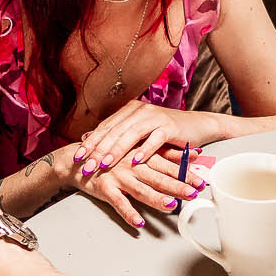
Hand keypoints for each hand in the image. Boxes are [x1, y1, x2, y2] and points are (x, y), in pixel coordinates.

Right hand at [59, 143, 206, 229]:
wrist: (79, 160)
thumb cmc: (113, 157)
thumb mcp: (141, 150)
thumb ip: (166, 153)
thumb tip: (194, 154)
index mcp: (142, 154)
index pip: (168, 164)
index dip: (186, 172)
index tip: (201, 180)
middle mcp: (132, 164)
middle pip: (158, 177)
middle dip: (177, 186)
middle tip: (193, 193)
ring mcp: (118, 177)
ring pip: (141, 189)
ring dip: (156, 198)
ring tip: (171, 206)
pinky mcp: (105, 188)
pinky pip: (118, 203)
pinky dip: (128, 213)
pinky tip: (138, 223)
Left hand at [73, 102, 207, 173]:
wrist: (197, 125)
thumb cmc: (165, 131)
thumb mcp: (138, 131)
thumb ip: (116, 133)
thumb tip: (88, 137)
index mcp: (129, 110)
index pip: (105, 127)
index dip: (91, 142)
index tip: (78, 157)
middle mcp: (139, 111)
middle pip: (114, 131)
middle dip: (98, 150)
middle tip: (86, 165)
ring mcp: (155, 117)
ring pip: (130, 134)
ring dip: (116, 150)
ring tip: (104, 164)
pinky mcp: (169, 127)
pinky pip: (154, 139)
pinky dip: (144, 151)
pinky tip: (135, 161)